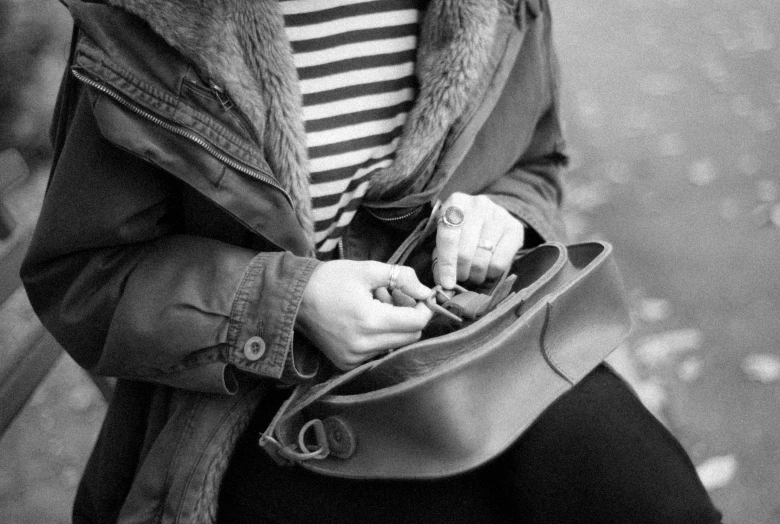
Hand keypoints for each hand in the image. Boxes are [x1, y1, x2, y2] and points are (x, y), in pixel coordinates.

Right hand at [296, 261, 432, 369]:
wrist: (294, 298)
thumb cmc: (330, 279)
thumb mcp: (367, 270)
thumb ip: (401, 278)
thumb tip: (426, 291)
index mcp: (370, 320)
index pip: (416, 323)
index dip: (424, 308)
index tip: (419, 295)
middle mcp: (364, 345)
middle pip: (410, 337)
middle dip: (409, 316)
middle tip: (394, 297)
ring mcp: (354, 358)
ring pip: (395, 345)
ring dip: (394, 326)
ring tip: (376, 306)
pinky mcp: (346, 363)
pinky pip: (378, 351)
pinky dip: (379, 336)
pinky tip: (365, 320)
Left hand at [434, 193, 524, 288]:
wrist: (489, 217)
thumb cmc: (461, 231)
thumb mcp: (446, 237)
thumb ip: (440, 258)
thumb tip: (443, 285)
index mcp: (456, 202)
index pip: (448, 237)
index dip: (446, 264)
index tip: (446, 283)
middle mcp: (478, 204)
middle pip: (465, 251)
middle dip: (461, 272)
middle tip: (461, 277)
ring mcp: (498, 214)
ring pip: (482, 258)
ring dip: (475, 274)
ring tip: (473, 274)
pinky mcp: (515, 228)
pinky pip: (500, 262)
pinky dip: (491, 273)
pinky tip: (487, 270)